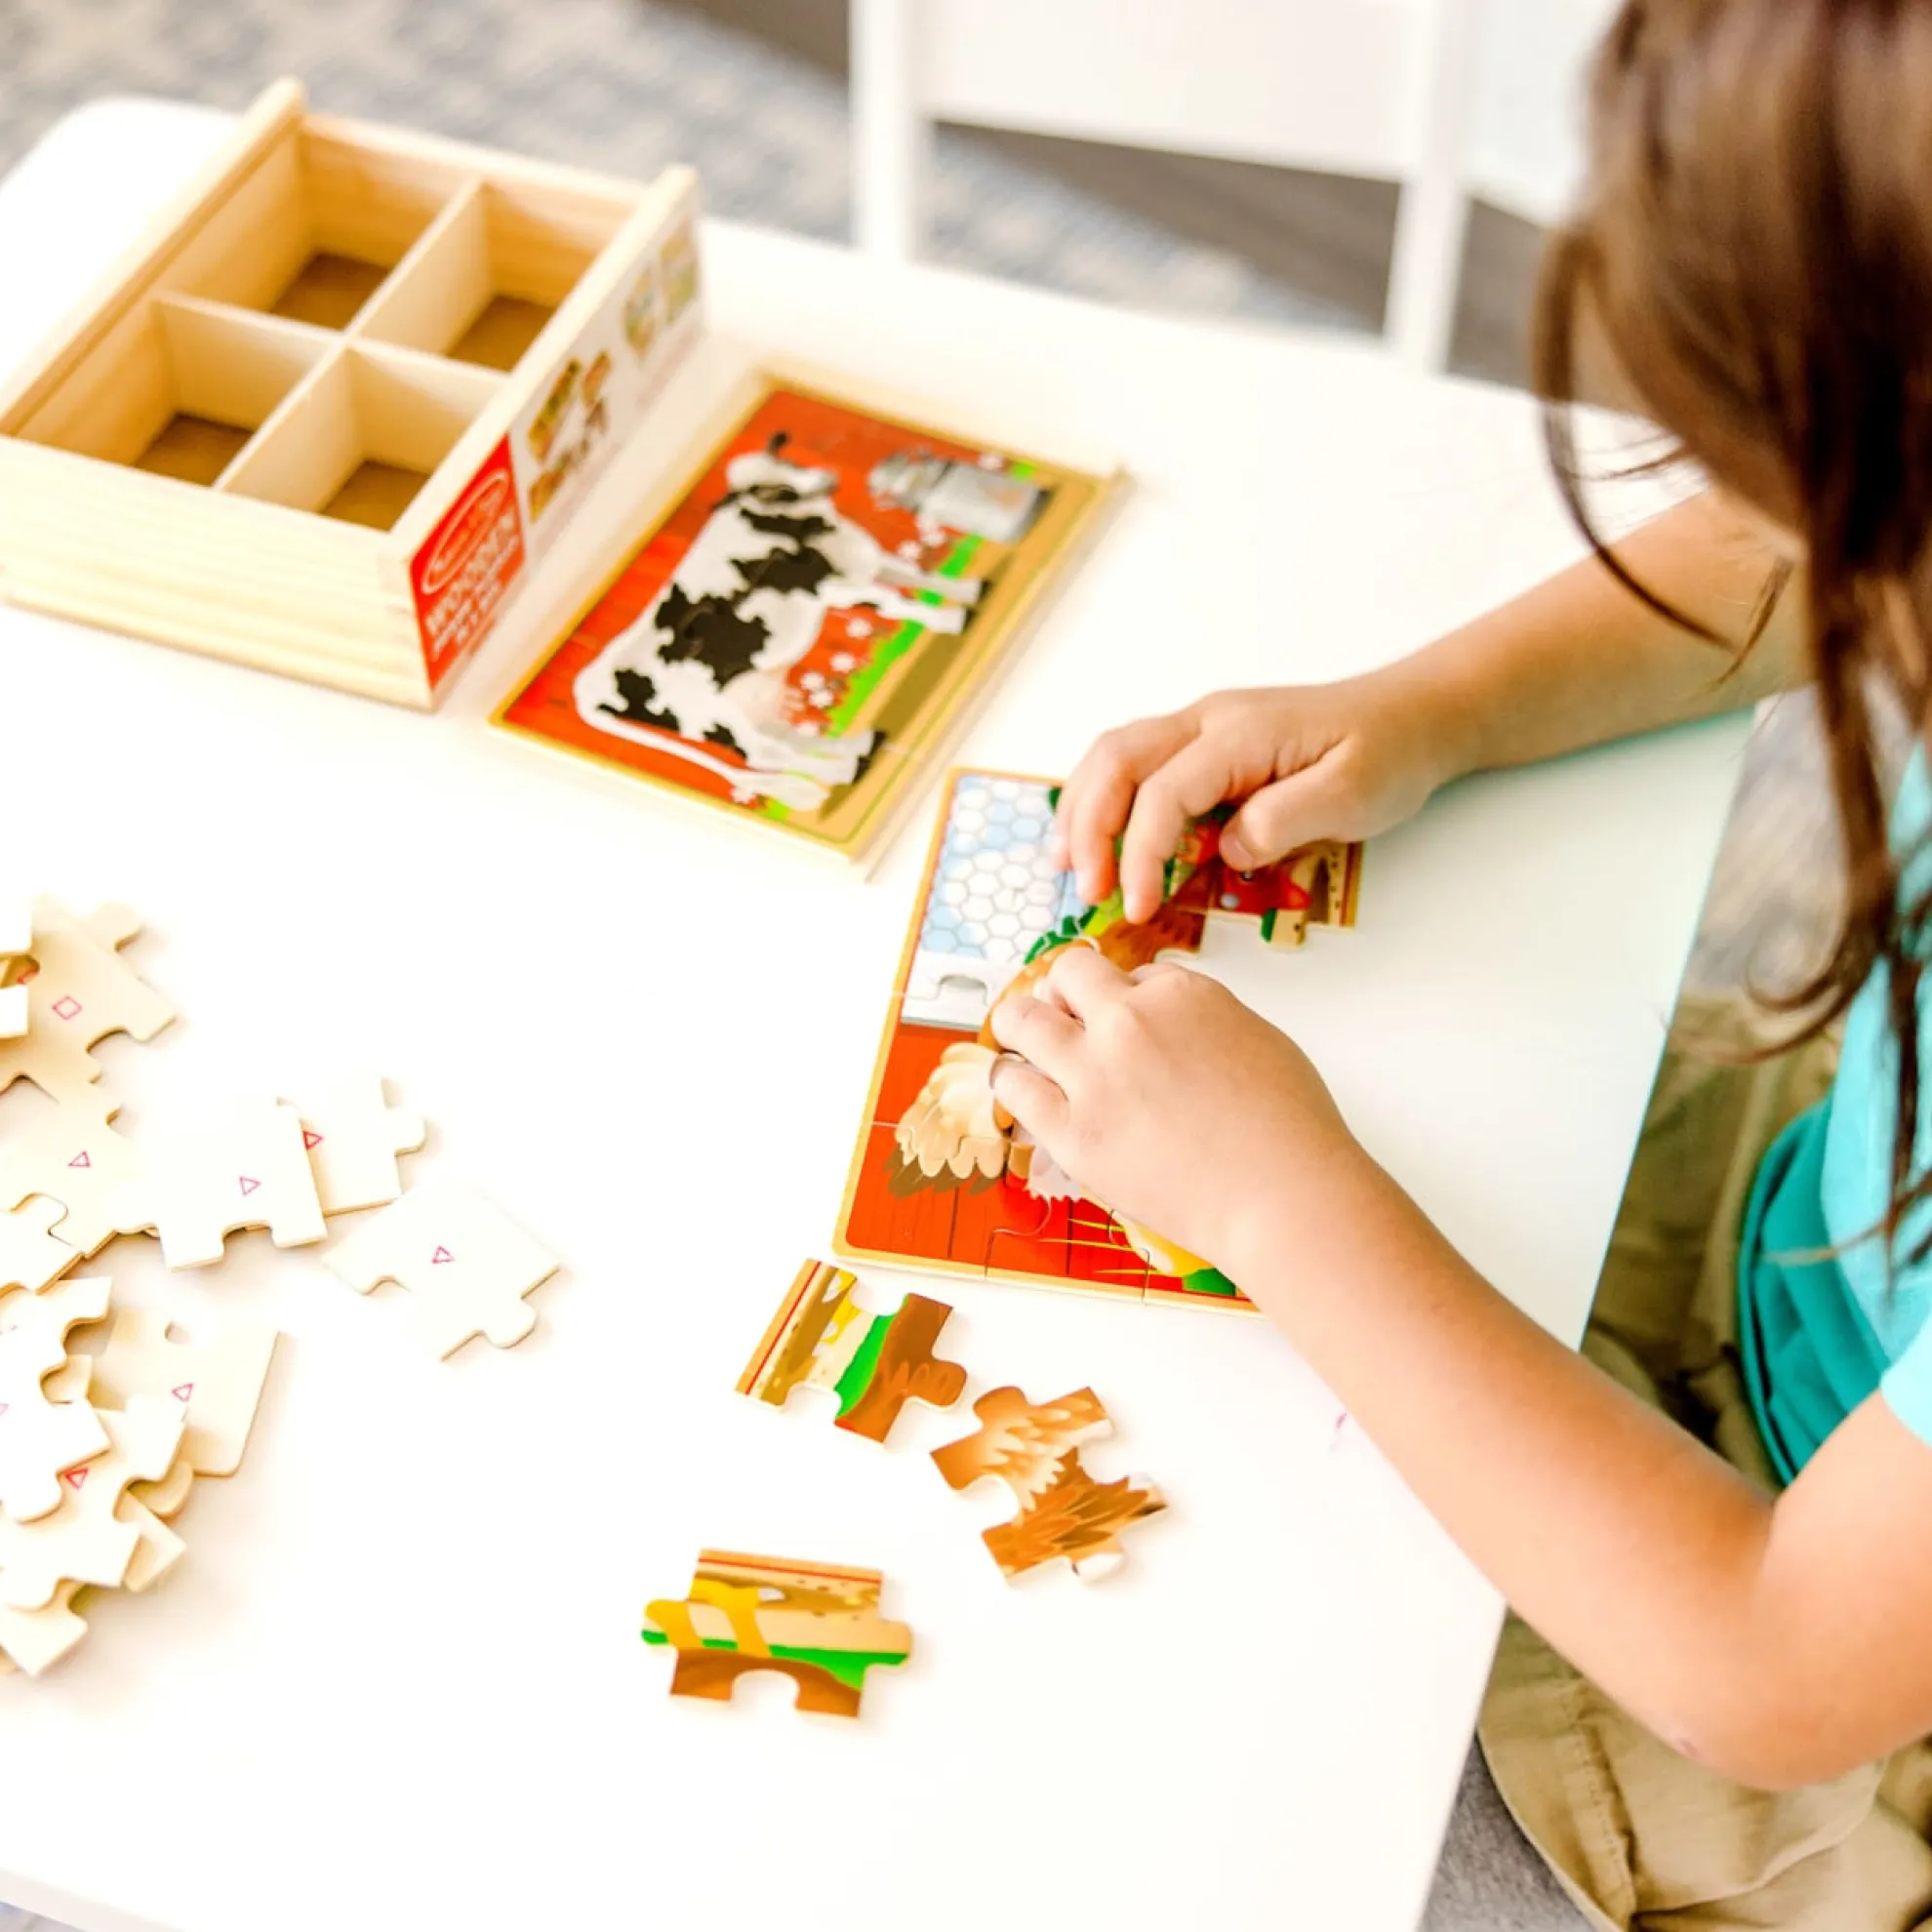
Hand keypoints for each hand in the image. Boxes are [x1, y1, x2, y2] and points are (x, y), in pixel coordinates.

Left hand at [987, 945, 1371, 1276]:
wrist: (1282, 1197)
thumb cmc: (1288, 1130)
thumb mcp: (1258, 1039)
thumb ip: (1200, 1021)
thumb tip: (1169, 1025)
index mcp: (1179, 993)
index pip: (1130, 974)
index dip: (1125, 997)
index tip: (1124, 1020)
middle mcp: (1128, 1022)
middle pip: (1065, 975)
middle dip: (1062, 992)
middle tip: (1061, 1016)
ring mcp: (1094, 1076)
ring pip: (1020, 1019)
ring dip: (1019, 1026)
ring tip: (1023, 1044)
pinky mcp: (1072, 1132)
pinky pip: (1015, 1088)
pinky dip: (1014, 1083)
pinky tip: (1020, 1089)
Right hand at [1048, 669, 1463, 921]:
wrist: (1411, 716)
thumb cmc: (1386, 754)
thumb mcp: (1351, 795)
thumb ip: (1284, 821)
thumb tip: (1226, 851)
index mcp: (1241, 735)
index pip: (1163, 794)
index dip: (1141, 855)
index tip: (1137, 909)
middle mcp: (1209, 722)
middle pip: (1117, 761)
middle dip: (1089, 828)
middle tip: (1086, 890)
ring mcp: (1202, 728)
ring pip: (1115, 755)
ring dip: (1083, 809)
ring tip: (1069, 866)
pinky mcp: (1205, 745)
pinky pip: (1135, 764)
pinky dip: (1104, 799)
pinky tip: (1098, 838)